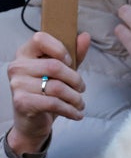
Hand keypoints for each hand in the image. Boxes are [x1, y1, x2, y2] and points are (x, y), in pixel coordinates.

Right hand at [6, 32, 90, 153]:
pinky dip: (70, 110)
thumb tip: (85, 36)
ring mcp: (17, 84)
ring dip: (75, 98)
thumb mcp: (63, 72)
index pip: (40, 38)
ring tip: (80, 103)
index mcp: (25, 53)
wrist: (32, 122)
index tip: (70, 62)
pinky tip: (76, 114)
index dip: (60, 49)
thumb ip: (74, 55)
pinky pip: (54, 103)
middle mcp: (18, 67)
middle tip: (81, 88)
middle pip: (55, 66)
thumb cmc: (47, 93)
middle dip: (75, 79)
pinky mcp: (22, 102)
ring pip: (57, 87)